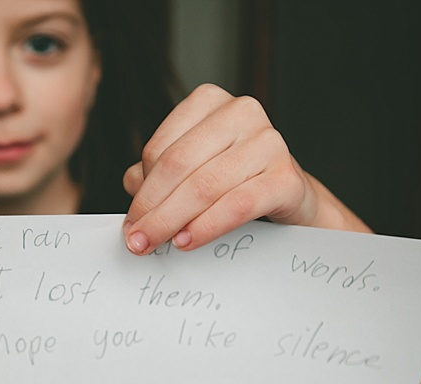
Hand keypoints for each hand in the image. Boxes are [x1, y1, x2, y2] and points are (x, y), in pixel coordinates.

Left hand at [122, 83, 321, 254]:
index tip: (131, 222)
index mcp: (209, 102)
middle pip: (178, 166)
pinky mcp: (286, 176)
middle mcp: (241, 112)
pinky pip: (237, 205)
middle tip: (136, 240)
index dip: (142, 190)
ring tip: (157, 244)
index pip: (160, 149)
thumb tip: (132, 189)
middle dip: (152, 209)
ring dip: (173, 221)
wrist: (289, 195)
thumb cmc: (235, 178)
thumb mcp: (193, 167)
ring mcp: (268, 141)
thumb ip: (158, 175)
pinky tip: (188, 241)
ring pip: (204, 186)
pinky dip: (207, 226)